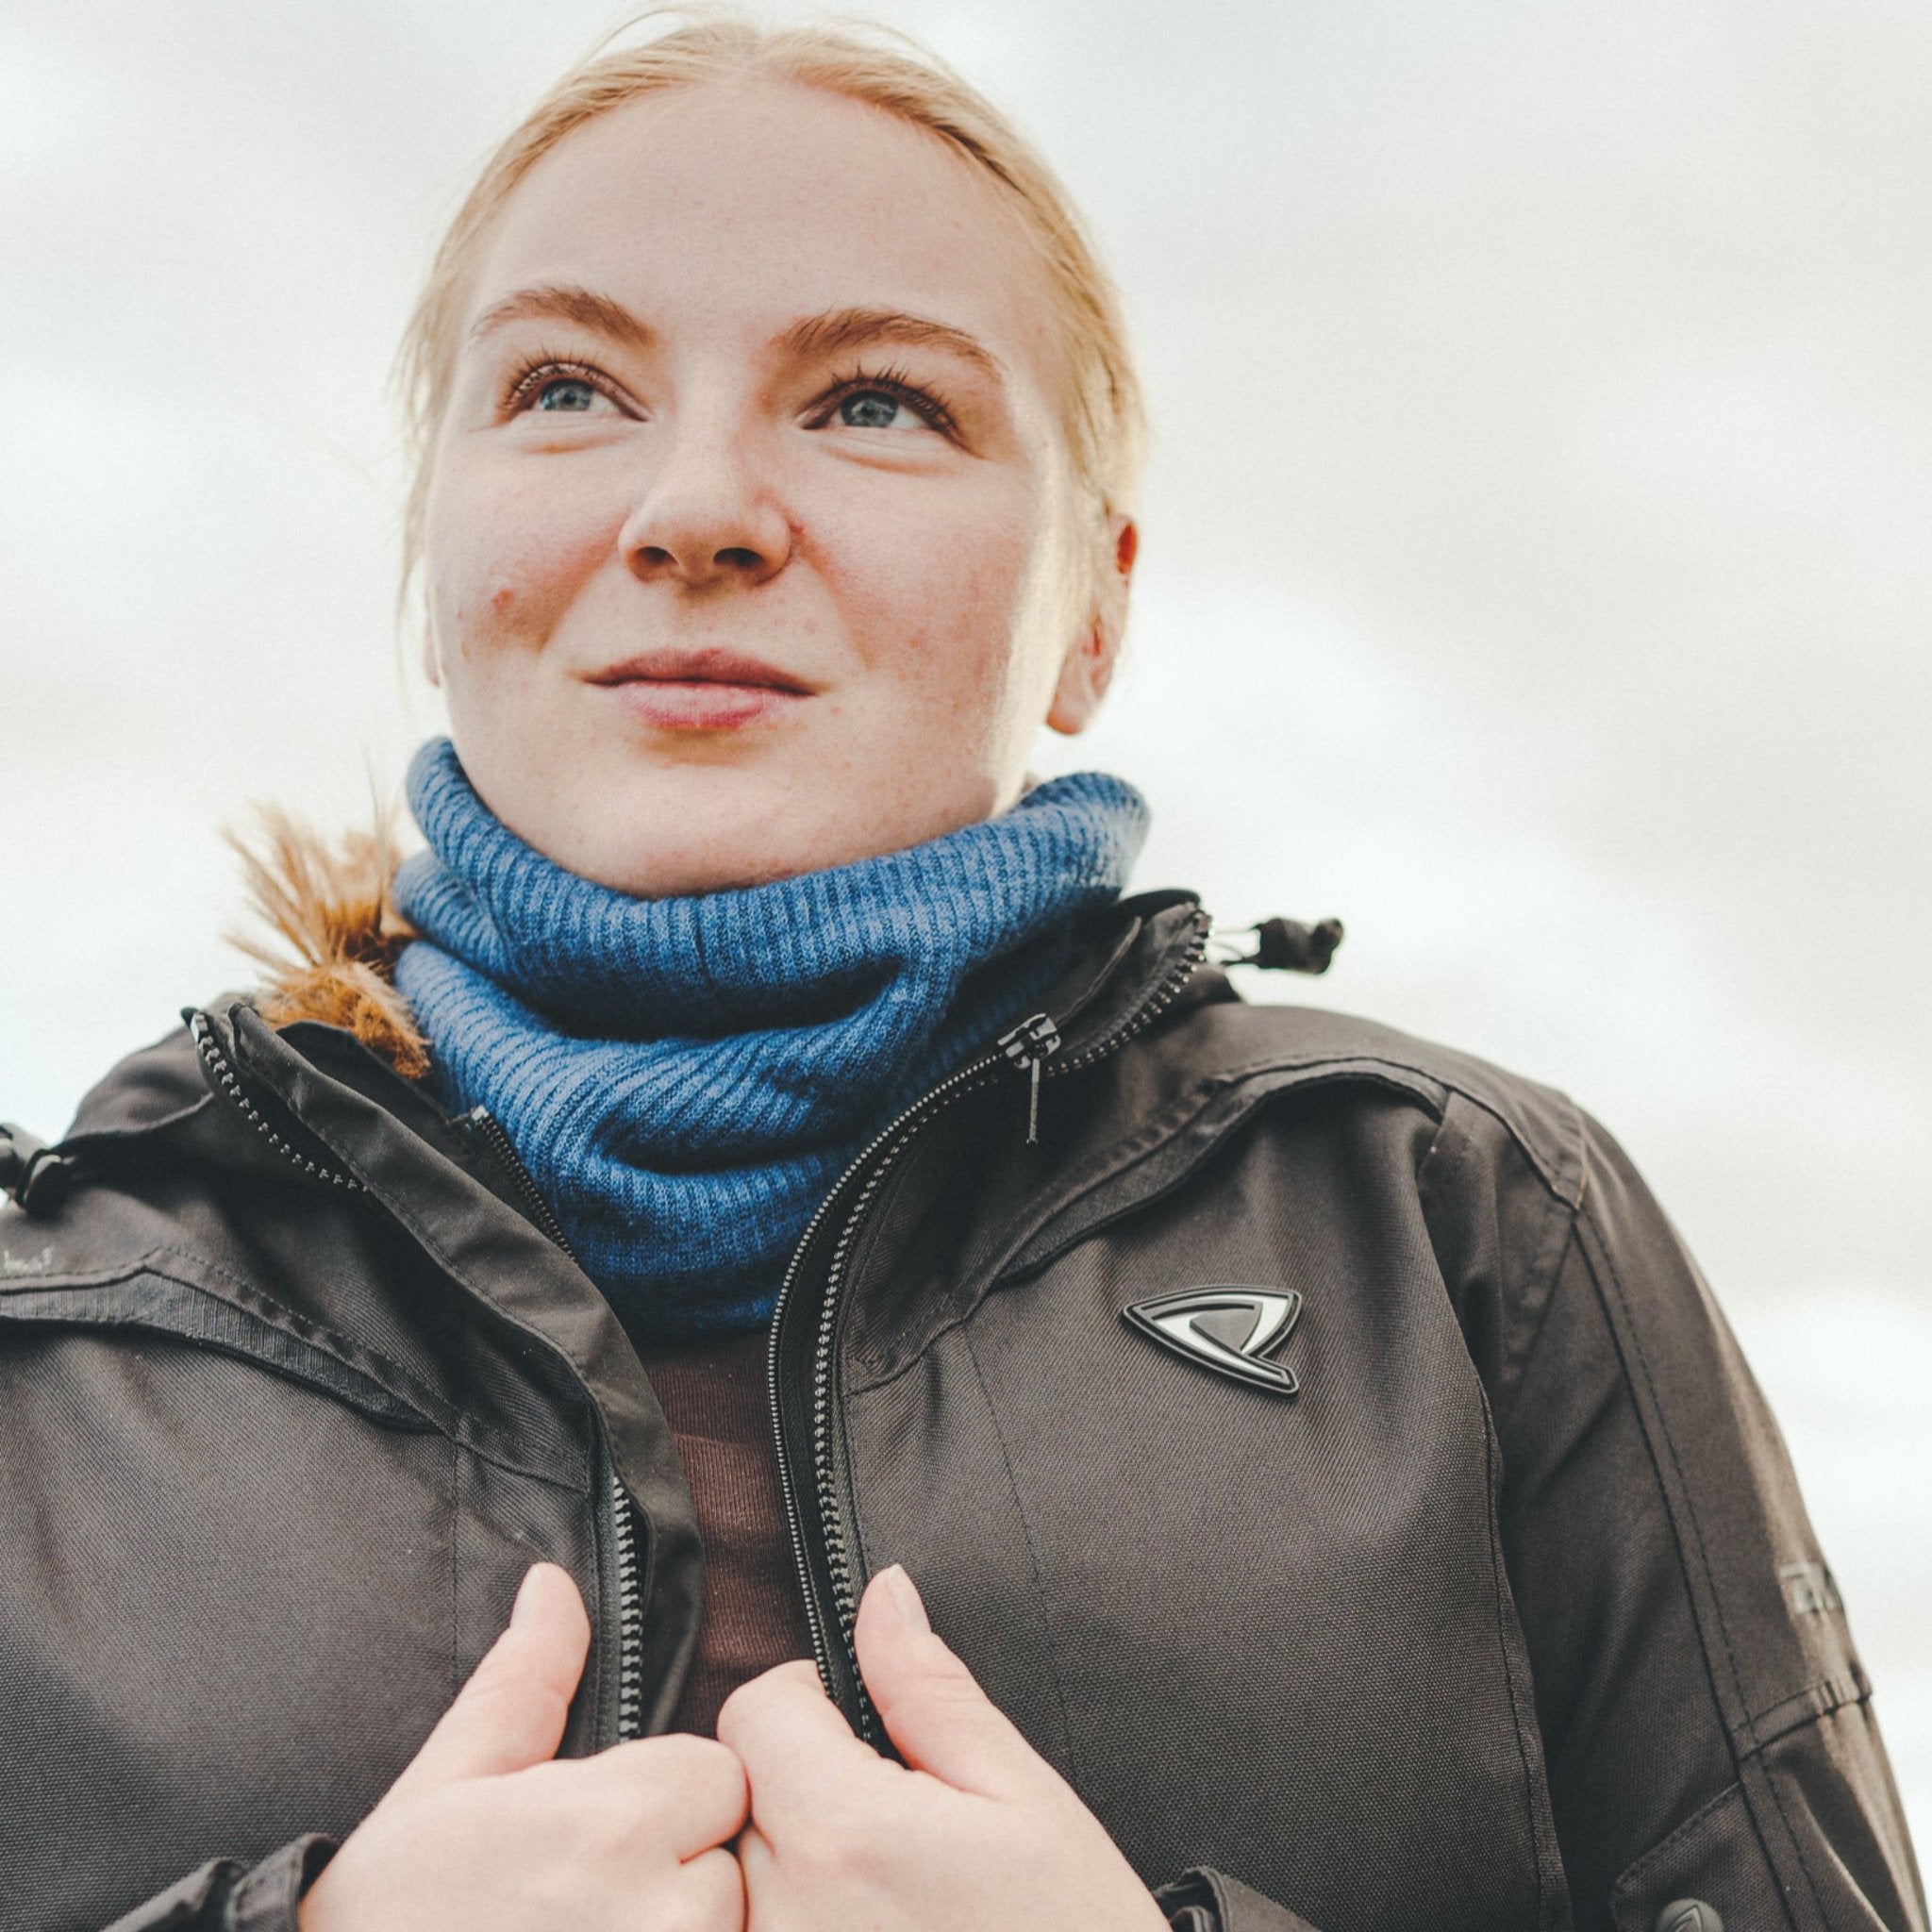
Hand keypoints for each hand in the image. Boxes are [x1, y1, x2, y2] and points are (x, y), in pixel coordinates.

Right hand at [302, 1563, 746, 1931]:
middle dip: (679, 1865)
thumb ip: (527, 1678)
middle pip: (732, 1853)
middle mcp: (660, 1911)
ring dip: (679, 1927)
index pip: (718, 1772)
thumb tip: (552, 1583)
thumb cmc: (390, 1915)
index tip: (603, 1833)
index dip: (664, 1796)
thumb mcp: (450, 1784)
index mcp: (611, 1824)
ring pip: (727, 1923)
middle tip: (589, 1898)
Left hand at [718, 1566, 1168, 1931]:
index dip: (809, 1700)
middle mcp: (781, 1915)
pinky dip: (798, 1931)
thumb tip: (880, 1594)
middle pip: (741, 1797)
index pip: (753, 1709)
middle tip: (891, 1831)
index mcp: (841, 1831)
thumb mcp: (1023, 1800)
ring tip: (883, 1903)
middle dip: (803, 1790)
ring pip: (739, 1885)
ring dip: (792, 1875)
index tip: (859, 1728)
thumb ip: (930, 1690)